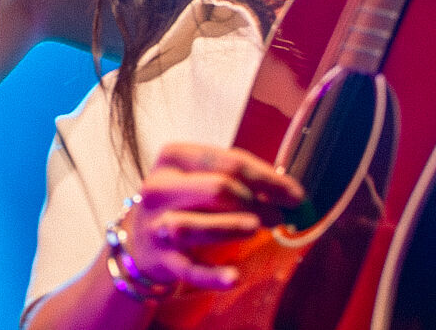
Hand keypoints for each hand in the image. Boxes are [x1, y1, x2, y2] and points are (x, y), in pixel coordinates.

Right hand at [117, 142, 302, 291]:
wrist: (139, 238)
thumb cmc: (183, 201)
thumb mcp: (199, 177)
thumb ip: (237, 178)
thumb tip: (286, 192)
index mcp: (173, 158)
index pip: (228, 161)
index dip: (268, 178)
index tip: (295, 194)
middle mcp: (160, 188)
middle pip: (217, 189)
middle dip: (256, 202)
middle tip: (279, 216)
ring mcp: (157, 225)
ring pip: (197, 225)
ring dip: (233, 227)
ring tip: (257, 229)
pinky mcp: (161, 259)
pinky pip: (189, 269)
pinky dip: (213, 275)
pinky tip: (234, 277)